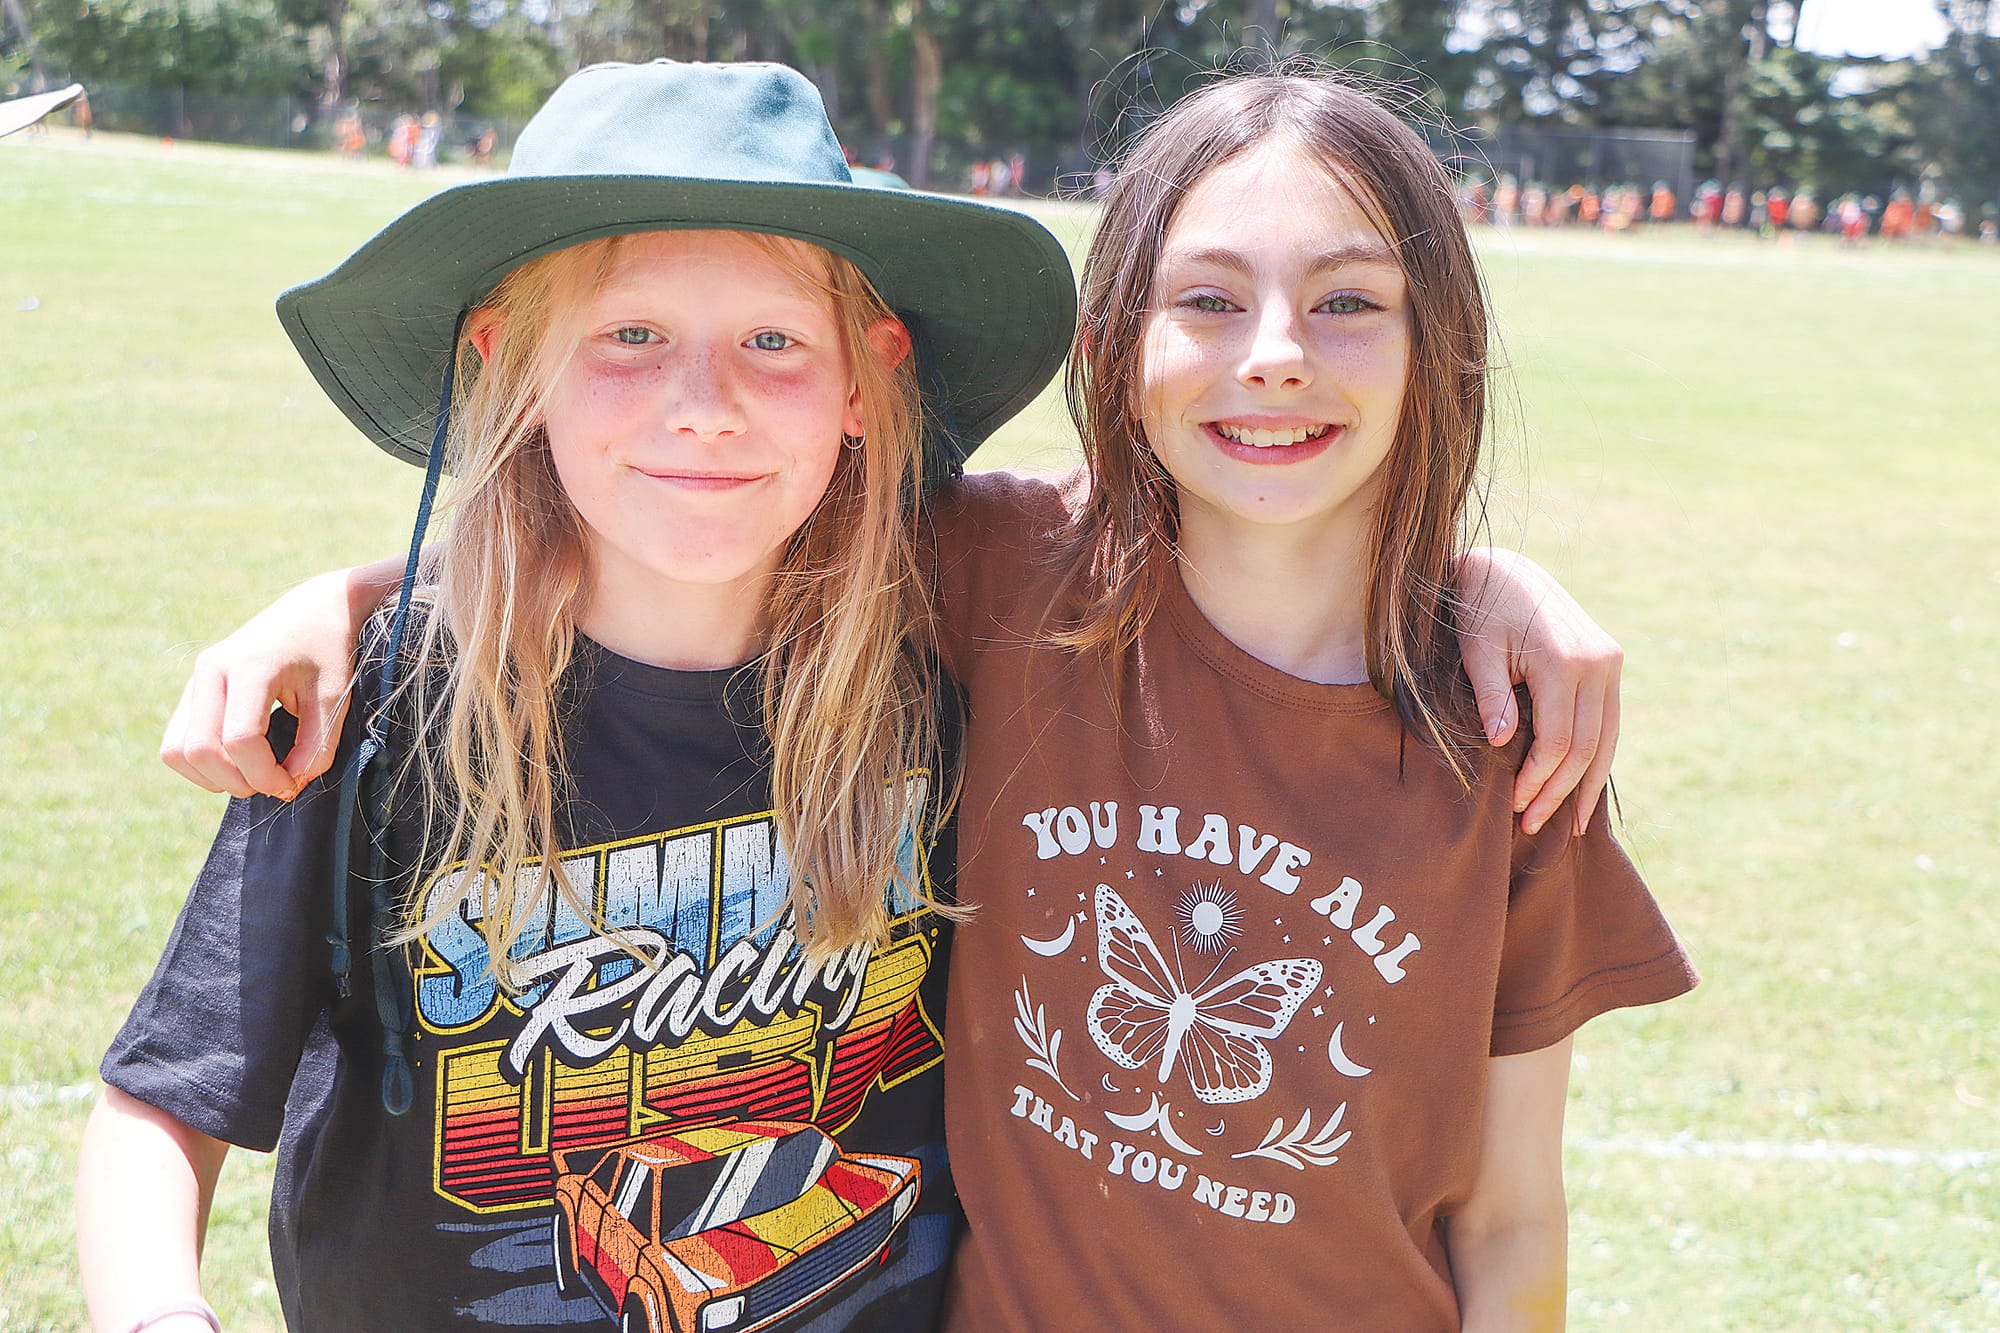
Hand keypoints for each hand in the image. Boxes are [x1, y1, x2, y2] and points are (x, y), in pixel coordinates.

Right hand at [159, 564, 386, 798]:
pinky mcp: (193, 689)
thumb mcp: (334, 699)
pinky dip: (201, 765)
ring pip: (176, 750)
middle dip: (237, 781)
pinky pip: (177, 742)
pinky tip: (238, 763)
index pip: (240, 739)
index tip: (292, 784)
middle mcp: (212, 670)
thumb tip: (288, 787)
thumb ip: (315, 748)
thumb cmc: (330, 652)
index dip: (264, 774)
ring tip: (255, 775)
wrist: (315, 609)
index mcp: (250, 666)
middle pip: (199, 749)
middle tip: (275, 783)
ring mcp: (197, 678)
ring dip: (213, 778)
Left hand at [1456, 548, 1621, 836]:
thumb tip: (1503, 741)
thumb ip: (1491, 694)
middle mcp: (1598, 662)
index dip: (1539, 779)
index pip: (1558, 740)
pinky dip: (1598, 756)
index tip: (1516, 805)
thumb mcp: (1476, 650)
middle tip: (1534, 825)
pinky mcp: (1609, 662)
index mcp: (1564, 661)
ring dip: (1587, 784)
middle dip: (1561, 792)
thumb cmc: (1479, 611)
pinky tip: (1585, 787)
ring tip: (1570, 824)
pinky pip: (1608, 721)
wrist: (1505, 570)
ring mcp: (1609, 662)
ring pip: (1606, 738)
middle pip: (1586, 746)